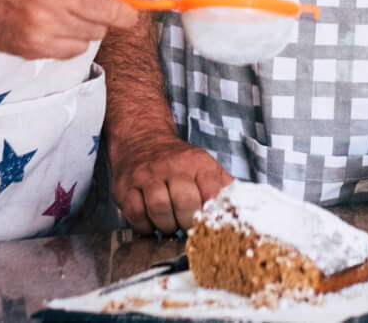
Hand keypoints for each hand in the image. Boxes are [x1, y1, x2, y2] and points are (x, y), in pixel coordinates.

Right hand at [0, 0, 163, 58]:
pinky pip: (75, 49)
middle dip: (124, 12)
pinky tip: (61, 26)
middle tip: (125, 9)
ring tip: (76, 11)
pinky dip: (77, 39)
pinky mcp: (34, 47)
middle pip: (106, 11)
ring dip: (96, 24)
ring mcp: (41, 23)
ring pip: (95, 33)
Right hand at [111, 129, 232, 234]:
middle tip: (187, 227)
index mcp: (199, 163)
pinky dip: (145, 227)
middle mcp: (173, 166)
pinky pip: (136, 214)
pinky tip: (151, 223)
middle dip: (188, 223)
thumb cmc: (179, 162)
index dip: (212, 215)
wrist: (142, 139)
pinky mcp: (127, 187)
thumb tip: (240, 211)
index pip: (213, 192)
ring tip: (170, 225)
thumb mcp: (206, 166)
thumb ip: (223, 187)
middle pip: (185, 202)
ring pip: (159, 208)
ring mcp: (148, 176)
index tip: (210, 225)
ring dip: (167, 226)